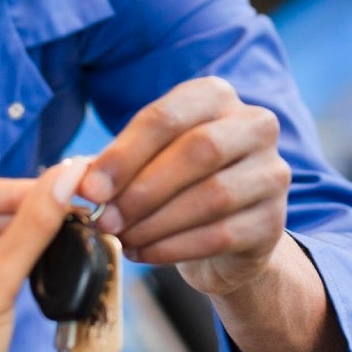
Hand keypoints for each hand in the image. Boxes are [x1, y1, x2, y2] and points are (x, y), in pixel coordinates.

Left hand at [80, 76, 290, 296]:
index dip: (124, 154)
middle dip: (143, 190)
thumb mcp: (144, 164)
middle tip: (106, 219)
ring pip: (213, 195)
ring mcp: (272, 172)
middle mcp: (255, 125)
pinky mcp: (274, 221)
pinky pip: (222, 234)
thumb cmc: (174, 187)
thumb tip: (77, 180)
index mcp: (216, 96)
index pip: (167, 117)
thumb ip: (114, 166)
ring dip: (157, 222)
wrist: (224, 237)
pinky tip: (145, 254)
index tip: (90, 188)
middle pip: (198, 151)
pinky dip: (174, 247)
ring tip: (123, 238)